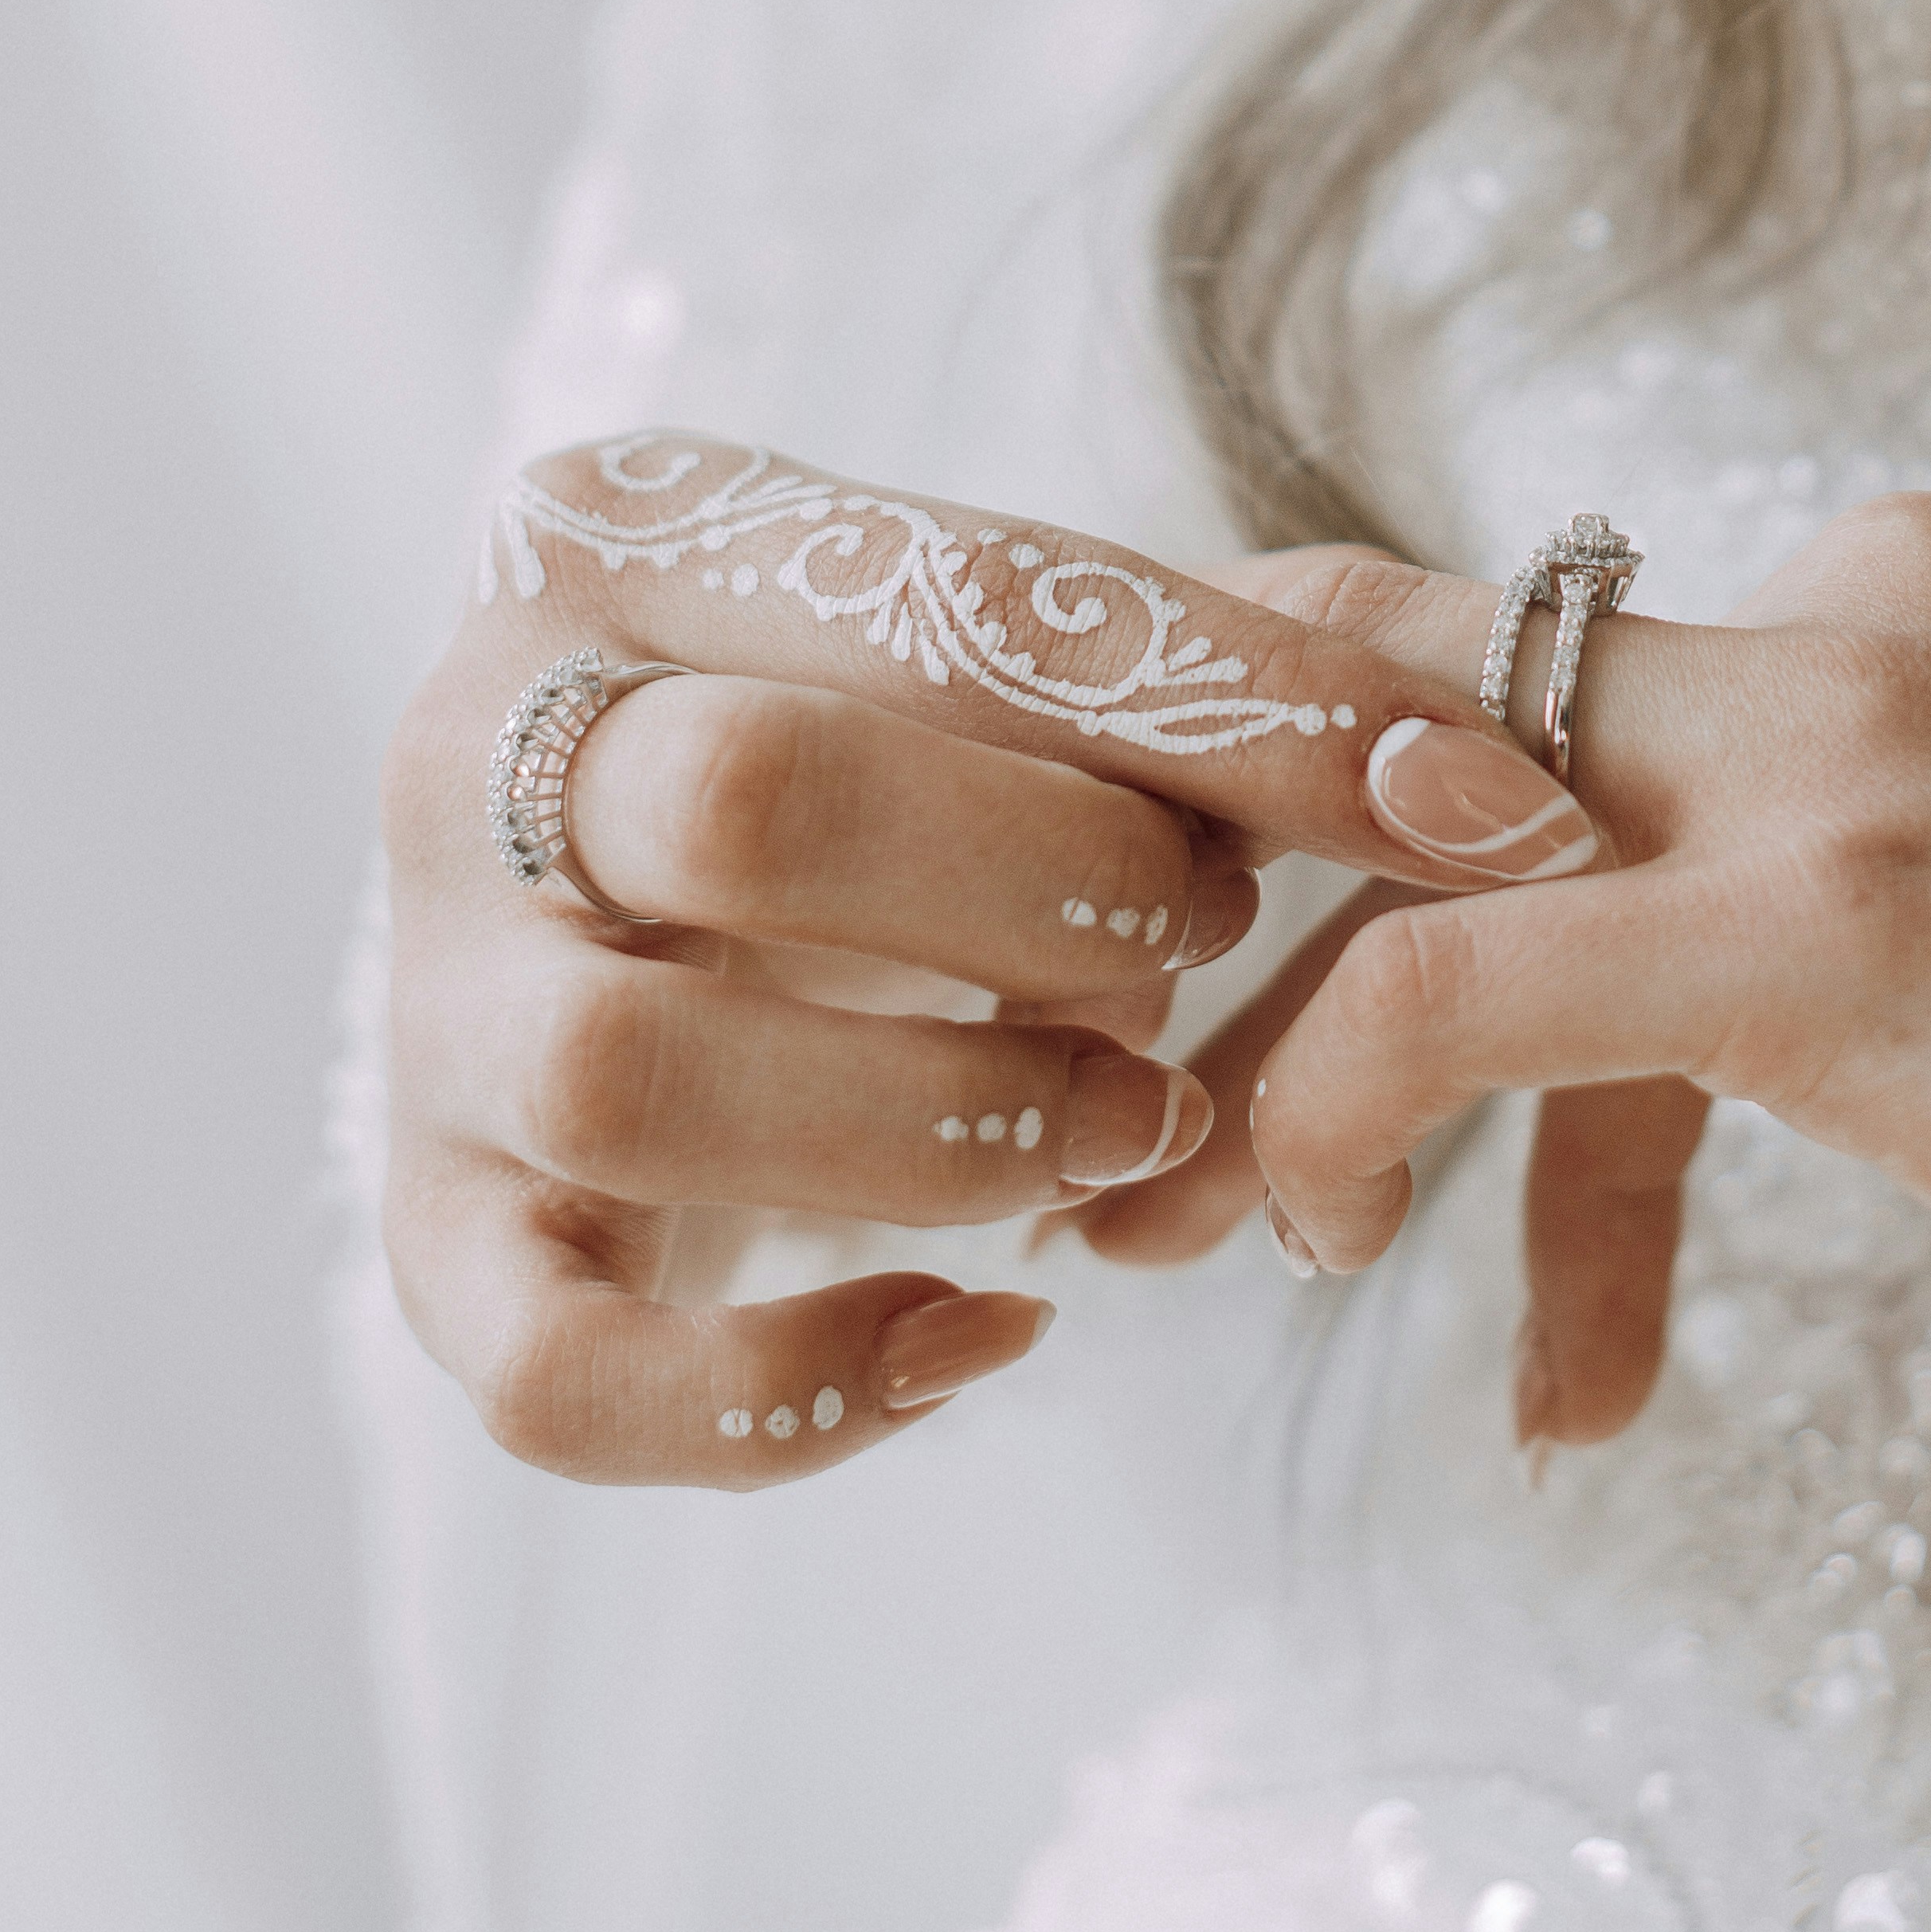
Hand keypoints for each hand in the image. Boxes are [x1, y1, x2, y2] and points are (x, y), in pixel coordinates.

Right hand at [380, 430, 1600, 1482]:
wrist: (637, 909)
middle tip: (1194, 970)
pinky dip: (794, 1392)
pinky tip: (978, 1336)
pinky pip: (561, 1377)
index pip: (964, 606)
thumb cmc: (883, 774)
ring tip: (1121, 1122)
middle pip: (746, 809)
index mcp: (632, 539)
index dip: (1250, 719)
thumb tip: (1500, 807)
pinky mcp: (429, 1239)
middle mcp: (478, 748)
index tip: (1489, 815)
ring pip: (642, 1081)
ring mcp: (431, 1007)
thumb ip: (1228, 714)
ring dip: (941, 1129)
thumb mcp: (1027, 692)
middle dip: (1040, 902)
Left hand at [1245, 482, 1930, 1470]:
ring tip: (1229, 1234)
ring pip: (1402, 823)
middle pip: (1412, 676)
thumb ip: (1894, 872)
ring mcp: (1857, 737)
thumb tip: (1706, 1011)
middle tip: (1128, 1052)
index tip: (1287, 968)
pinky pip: (1453, 980)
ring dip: (1261, 1034)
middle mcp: (1877, 590)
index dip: (1379, 805)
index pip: (1572, 675)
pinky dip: (1330, 1100)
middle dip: (1224, 843)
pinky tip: (1338, 1238)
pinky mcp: (1841, 923)